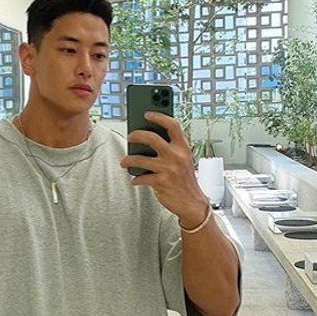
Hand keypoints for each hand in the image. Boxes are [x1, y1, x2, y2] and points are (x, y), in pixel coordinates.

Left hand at [120, 111, 209, 227]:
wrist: (192, 203)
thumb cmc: (185, 179)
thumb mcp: (184, 160)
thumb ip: (172, 148)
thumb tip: (148, 137)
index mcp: (184, 147)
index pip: (173, 125)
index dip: (159, 116)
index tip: (147, 113)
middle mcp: (177, 156)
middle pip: (152, 138)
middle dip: (137, 135)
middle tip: (130, 136)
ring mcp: (169, 169)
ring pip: (141, 159)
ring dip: (128, 159)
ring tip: (124, 161)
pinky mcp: (161, 182)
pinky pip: (142, 177)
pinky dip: (136, 179)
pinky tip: (135, 179)